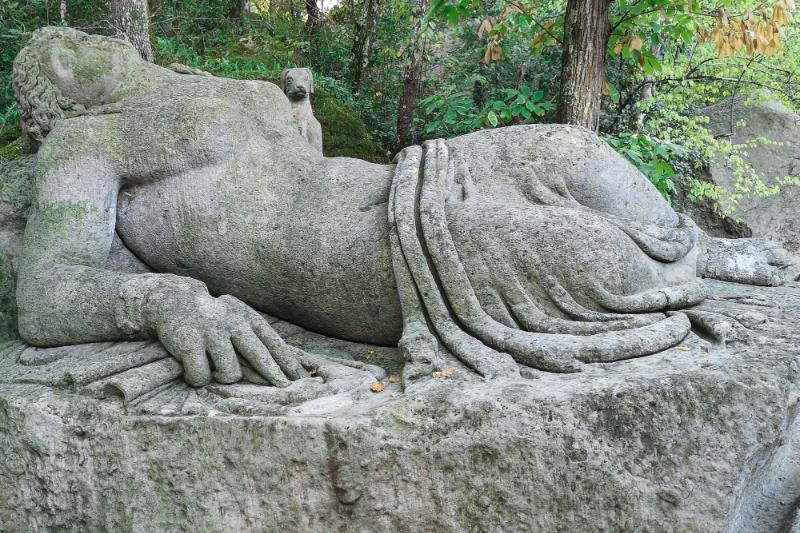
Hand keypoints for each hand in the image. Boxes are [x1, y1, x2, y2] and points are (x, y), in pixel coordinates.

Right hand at [142, 281, 305, 386]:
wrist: (173, 300)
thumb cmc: (213, 320)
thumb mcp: (238, 323)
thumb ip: (257, 343)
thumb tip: (286, 370)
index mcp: (246, 318)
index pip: (273, 343)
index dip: (288, 362)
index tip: (302, 377)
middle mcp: (231, 323)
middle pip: (258, 354)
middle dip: (273, 374)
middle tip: (284, 389)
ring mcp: (210, 332)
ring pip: (230, 372)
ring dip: (224, 378)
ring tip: (216, 373)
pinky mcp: (188, 342)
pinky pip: (201, 375)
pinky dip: (197, 379)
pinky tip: (192, 372)